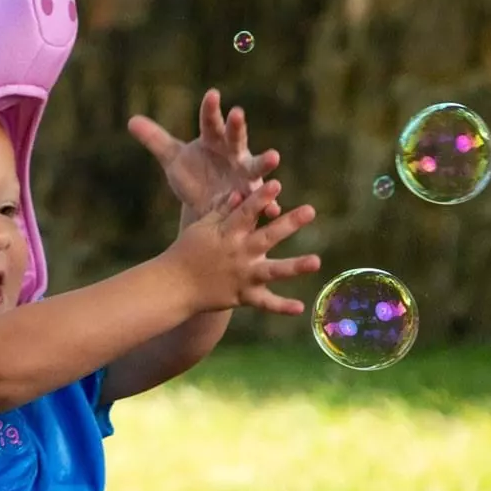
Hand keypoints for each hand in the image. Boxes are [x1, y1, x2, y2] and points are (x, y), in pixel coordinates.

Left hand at [130, 90, 279, 223]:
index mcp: (213, 140)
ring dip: (264, 162)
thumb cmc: (193, 175)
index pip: (210, 121)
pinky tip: (272, 209)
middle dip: (237, 126)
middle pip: (235, 137)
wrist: (205, 206)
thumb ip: (155, 139)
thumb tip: (131, 120)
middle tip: (237, 113)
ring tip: (274, 157)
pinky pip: (262, 201)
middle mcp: (233, 153)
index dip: (211, 109)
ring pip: (256, 166)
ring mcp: (245, 175)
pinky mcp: (252, 197)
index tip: (212, 94)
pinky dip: (269, 204)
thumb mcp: (172, 159)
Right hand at [167, 179, 318, 315]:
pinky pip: (265, 303)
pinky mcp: (243, 296)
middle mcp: (239, 253)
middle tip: (310, 210)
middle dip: (290, 223)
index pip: (247, 212)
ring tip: (316, 261)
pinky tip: (301, 308)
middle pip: (268, 236)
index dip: (261, 197)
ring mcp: (243, 276)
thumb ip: (224, 209)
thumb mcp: (203, 225)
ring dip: (295, 266)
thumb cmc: (187, 250)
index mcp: (228, 233)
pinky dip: (282, 307)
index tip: (276, 183)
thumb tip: (241, 192)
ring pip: (272, 271)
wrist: (174, 285)